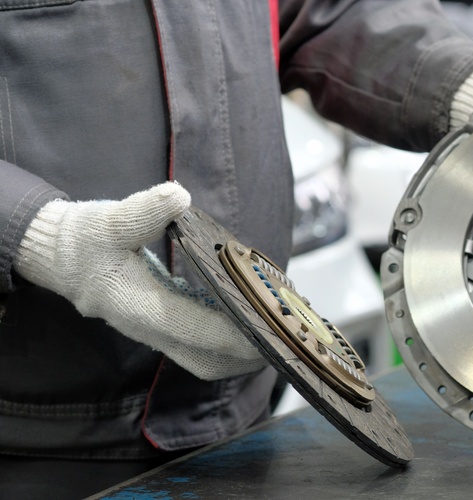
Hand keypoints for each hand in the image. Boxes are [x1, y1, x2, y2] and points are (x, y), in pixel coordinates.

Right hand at [13, 182, 266, 379]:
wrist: (61, 258)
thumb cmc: (84, 240)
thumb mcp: (107, 220)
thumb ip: (142, 211)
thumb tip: (178, 196)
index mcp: (137, 307)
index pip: (194, 329)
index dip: (233, 332)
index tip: (267, 327)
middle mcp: (149, 329)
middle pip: (207, 360)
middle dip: (247, 355)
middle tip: (284, 337)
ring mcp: (156, 333)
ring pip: (205, 359)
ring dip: (241, 353)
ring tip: (276, 331)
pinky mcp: (162, 327)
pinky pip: (201, 345)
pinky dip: (228, 340)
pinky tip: (250, 318)